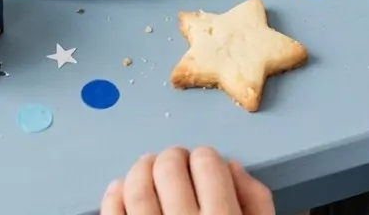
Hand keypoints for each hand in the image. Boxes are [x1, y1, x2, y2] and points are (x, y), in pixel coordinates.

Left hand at [100, 148, 274, 214]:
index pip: (208, 163)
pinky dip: (113, 195)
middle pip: (170, 166)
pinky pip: (111, 212)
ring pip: (136, 185)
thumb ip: (257, 203)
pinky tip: (121, 191)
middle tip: (176, 164)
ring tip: (148, 170)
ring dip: (141, 170)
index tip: (203, 165)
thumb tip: (233, 167)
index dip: (204, 158)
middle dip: (173, 157)